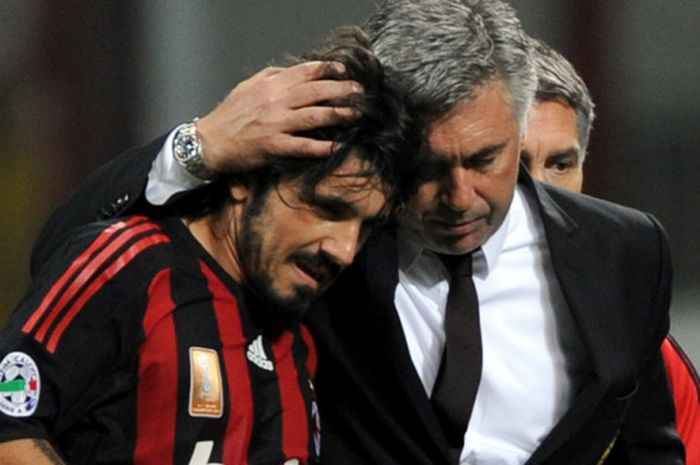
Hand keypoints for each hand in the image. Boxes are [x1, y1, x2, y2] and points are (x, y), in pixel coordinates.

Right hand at [195, 61, 362, 172]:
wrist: (210, 141)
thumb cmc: (230, 115)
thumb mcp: (248, 87)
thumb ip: (271, 76)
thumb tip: (293, 70)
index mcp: (270, 85)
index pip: (305, 72)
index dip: (327, 70)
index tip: (344, 72)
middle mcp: (275, 101)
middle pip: (315, 91)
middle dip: (341, 90)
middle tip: (359, 92)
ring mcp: (275, 124)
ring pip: (313, 115)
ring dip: (338, 114)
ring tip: (356, 114)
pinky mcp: (273, 145)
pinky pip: (302, 145)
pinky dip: (320, 146)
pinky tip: (336, 147)